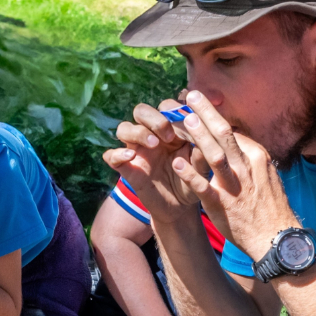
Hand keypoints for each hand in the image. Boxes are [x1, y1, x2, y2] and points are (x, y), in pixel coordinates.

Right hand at [102, 101, 202, 223]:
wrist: (179, 207)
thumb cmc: (192, 183)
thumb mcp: (201, 171)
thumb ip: (202, 156)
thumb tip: (204, 141)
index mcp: (169, 130)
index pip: (165, 108)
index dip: (173, 112)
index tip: (187, 125)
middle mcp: (150, 136)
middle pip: (141, 111)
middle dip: (154, 118)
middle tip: (169, 136)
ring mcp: (136, 151)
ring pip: (124, 128)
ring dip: (138, 132)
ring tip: (154, 145)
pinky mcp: (127, 168)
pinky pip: (111, 156)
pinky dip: (117, 154)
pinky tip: (131, 157)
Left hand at [169, 91, 300, 259]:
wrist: (277, 239)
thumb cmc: (270, 208)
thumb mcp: (266, 176)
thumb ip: (250, 159)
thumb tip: (236, 141)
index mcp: (257, 158)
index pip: (233, 132)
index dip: (214, 117)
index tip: (200, 105)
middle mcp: (247, 167)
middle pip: (225, 134)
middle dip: (206, 113)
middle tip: (190, 96)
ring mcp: (235, 186)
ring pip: (215, 155)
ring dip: (198, 136)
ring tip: (183, 120)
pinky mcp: (222, 205)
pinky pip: (204, 187)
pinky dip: (190, 174)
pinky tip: (178, 163)